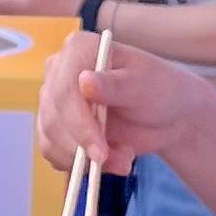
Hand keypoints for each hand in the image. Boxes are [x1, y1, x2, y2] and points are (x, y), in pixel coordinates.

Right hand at [33, 28, 213, 175]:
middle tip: (121, 161)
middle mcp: (59, 71)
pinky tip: (109, 161)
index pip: (64, 88)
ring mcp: (54, 100)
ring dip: (85, 160)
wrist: (164, 115)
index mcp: (79, 49)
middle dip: (84, 146)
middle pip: (53, 116)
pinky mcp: (55, 127)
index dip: (78, 122)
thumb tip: (85, 82)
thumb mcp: (145, 85)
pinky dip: (80, 166)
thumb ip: (116, 85)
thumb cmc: (159, 90)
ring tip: (123, 159)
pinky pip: (54, 153)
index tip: (99, 149)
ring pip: (51, 138)